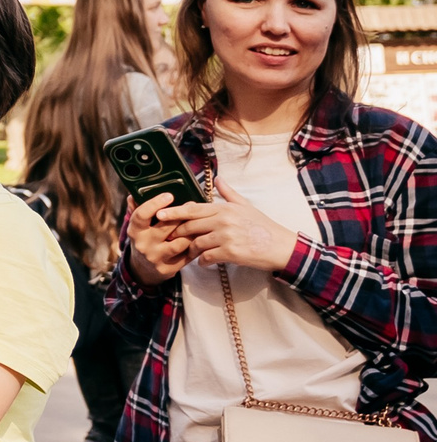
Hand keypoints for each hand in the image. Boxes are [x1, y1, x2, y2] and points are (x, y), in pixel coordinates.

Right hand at [123, 193, 195, 283]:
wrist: (144, 269)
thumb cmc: (144, 240)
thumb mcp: (137, 226)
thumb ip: (136, 209)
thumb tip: (133, 194)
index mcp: (134, 231)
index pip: (142, 215)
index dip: (155, 204)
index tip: (169, 195)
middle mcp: (144, 245)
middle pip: (166, 227)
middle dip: (181, 215)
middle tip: (192, 205)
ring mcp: (156, 258)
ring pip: (180, 243)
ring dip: (192, 232)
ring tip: (200, 222)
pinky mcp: (169, 269)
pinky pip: (187, 256)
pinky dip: (196, 246)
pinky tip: (201, 237)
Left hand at [168, 179, 300, 273]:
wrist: (282, 247)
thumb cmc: (263, 227)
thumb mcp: (246, 206)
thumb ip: (228, 193)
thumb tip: (217, 179)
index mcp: (224, 208)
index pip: (193, 209)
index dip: (174, 212)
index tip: (159, 215)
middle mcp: (223, 220)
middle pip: (190, 226)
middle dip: (178, 233)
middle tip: (169, 238)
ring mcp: (226, 236)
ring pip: (197, 243)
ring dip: (191, 250)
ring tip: (189, 253)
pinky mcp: (230, 252)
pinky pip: (207, 257)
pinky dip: (203, 261)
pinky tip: (203, 262)